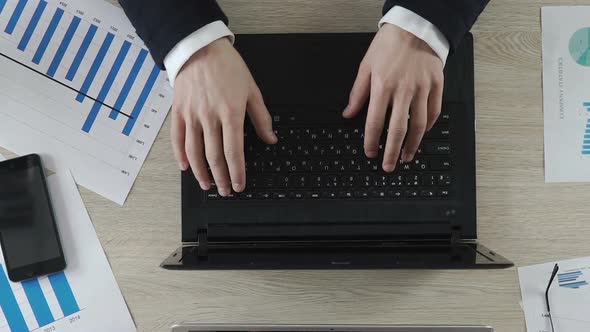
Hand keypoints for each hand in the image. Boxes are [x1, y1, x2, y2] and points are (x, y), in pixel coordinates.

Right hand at [171, 38, 277, 195]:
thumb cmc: (227, 67)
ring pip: (195, 152)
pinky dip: (181, 155)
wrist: (199, 48)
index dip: (237, 172)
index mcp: (231, 113)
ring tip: (207, 185)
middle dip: (221, 178)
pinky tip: (186, 167)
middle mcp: (210, 117)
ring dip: (202, 173)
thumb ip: (261, 118)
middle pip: (214, 157)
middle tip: (226, 190)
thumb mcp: (252, 90)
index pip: (234, 152)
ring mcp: (192, 116)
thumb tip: (271, 138)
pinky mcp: (178, 112)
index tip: (240, 184)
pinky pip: (177, 139)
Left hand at [343, 24, 443, 171]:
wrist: (415, 27)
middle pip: (398, 130)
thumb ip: (357, 93)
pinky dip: (429, 127)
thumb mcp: (366, 66)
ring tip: (407, 156)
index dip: (371, 142)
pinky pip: (434, 112)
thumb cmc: (389, 45)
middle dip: (392, 152)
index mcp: (383, 87)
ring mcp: (422, 89)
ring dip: (412, 145)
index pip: (375, 123)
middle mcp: (404, 91)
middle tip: (388, 166)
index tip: (370, 152)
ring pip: (419, 125)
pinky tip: (422, 135)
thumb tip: (348, 113)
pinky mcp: (436, 85)